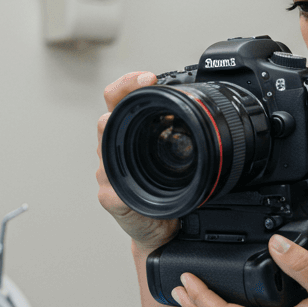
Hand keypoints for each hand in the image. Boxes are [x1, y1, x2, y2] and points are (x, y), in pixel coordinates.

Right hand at [97, 71, 179, 252]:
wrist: (163, 229)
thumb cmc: (167, 191)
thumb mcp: (176, 157)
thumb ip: (178, 131)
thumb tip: (203, 105)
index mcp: (130, 133)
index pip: (119, 98)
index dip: (128, 83)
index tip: (148, 77)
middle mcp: (115, 149)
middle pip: (106, 118)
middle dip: (119, 103)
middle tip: (143, 91)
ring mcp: (108, 173)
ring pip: (104, 149)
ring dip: (116, 140)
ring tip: (130, 137)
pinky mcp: (110, 197)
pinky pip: (111, 188)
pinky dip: (120, 187)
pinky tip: (128, 190)